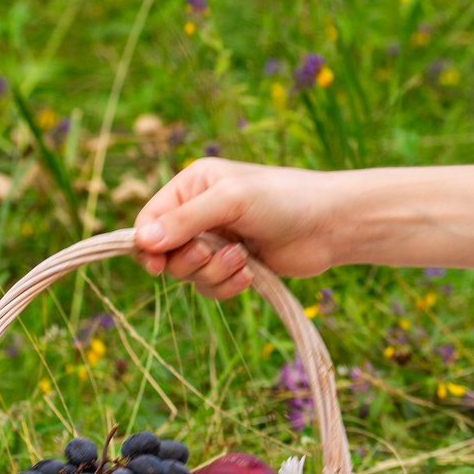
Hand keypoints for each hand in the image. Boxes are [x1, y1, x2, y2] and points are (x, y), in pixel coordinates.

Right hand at [130, 158, 348, 299]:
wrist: (331, 225)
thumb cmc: (284, 199)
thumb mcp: (231, 201)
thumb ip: (185, 220)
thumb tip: (142, 241)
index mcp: (192, 186)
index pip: (148, 220)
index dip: (147, 245)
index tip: (157, 264)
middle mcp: (200, 213)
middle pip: (164, 253)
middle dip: (188, 261)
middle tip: (211, 253)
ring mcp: (217, 241)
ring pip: (188, 274)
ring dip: (213, 273)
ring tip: (243, 259)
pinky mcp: (235, 265)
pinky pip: (211, 287)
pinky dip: (228, 285)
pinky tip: (251, 273)